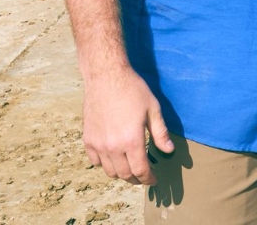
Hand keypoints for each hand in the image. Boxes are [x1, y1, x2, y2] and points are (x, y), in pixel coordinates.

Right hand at [82, 65, 174, 184]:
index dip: (149, 178)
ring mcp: (98, 144)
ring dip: (121, 173)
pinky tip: (113, 158)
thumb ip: (160, 133)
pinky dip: (105, 164)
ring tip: (130, 168)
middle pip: (125, 174)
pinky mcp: (88, 139)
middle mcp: (113, 146)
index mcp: (132, 140)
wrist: (106, 76)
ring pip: (109, 171)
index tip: (154, 179)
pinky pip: (95, 161)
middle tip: (143, 176)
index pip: (141, 170)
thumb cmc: (132, 89)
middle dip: (136, 179)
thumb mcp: (152, 109)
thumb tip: (169, 150)